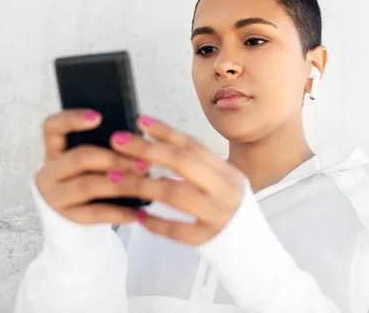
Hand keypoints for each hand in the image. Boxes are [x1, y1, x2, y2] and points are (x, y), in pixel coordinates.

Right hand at [35, 109, 150, 223]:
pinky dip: (120, 212)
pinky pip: (96, 214)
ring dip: (121, 183)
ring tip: (144, 182)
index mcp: (55, 151)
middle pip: (79, 158)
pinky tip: (140, 212)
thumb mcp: (90, 159)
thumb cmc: (89, 177)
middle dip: (115, 159)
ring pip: (88, 186)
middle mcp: (50, 172)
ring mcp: (55, 196)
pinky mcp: (68, 217)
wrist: (71, 215)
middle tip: (143, 162)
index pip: (53, 127)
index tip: (98, 116)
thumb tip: (136, 141)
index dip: (72, 120)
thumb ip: (105, 147)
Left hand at [108, 114, 245, 244]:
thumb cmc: (230, 210)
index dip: (166, 131)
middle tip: (118, 142)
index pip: (194, 145)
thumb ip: (196, 168)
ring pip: (175, 194)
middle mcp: (224, 191)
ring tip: (115, 177)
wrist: (253, 247)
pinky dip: (154, 222)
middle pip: (182, 163)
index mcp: (228, 172)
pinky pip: (175, 229)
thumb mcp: (222, 182)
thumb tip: (155, 146)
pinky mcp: (206, 239)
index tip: (140, 121)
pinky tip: (137, 216)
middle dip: (147, 149)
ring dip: (142, 184)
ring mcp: (216, 215)